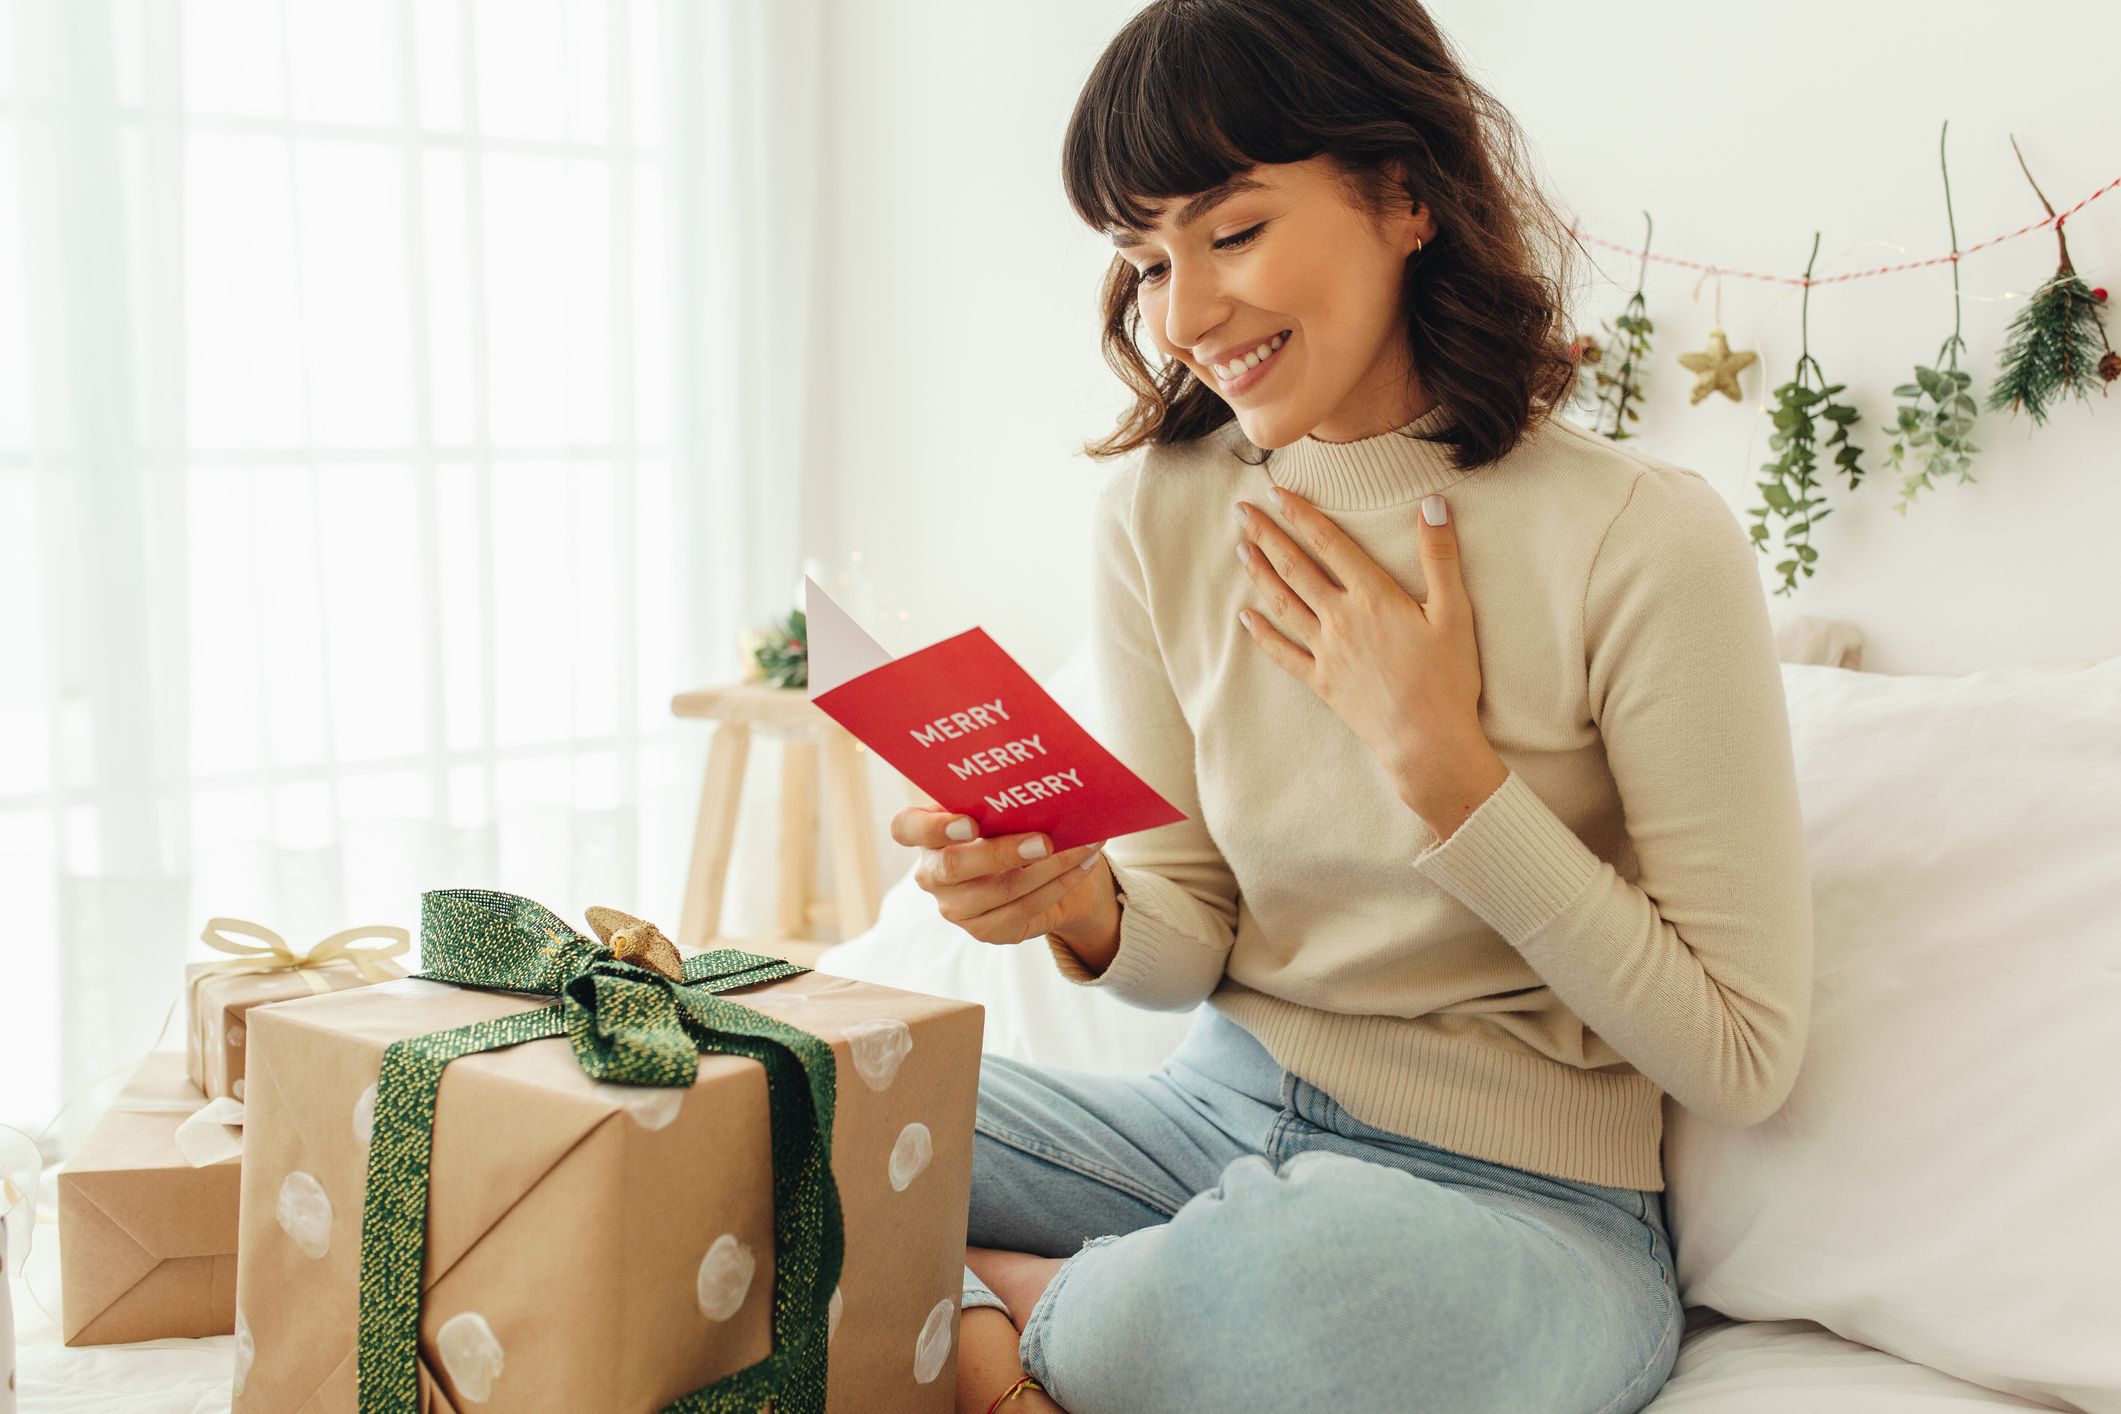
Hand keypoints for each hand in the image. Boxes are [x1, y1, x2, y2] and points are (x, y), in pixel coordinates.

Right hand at [890, 807, 1108, 945]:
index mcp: (925, 833)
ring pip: (1001, 890)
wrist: (1035, 865)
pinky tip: (1083, 865)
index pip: (905, 828)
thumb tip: (1037, 781)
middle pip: (955, 867)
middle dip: (1004, 852)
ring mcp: (955, 907)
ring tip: (1082, 847)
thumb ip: (999, 796)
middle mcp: (932, 873)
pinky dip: (1060, 884)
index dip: (932, 828)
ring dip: (1049, 868)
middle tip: (1046, 840)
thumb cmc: (1009, 823)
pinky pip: (1025, 909)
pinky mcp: (985, 931)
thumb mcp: (997, 805)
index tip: (970, 823)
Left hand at [1231, 484, 1485, 786]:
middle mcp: (1342, 619)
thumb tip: (1432, 503)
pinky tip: (1245, 619)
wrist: (1428, 741)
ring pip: (1284, 604)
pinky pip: (1284, 654)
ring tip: (1240, 550)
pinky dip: (1262, 635)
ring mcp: (1328, 651)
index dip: (1301, 515)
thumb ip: (1440, 556)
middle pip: (1296, 568)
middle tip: (1240, 512)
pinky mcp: (1323, 682)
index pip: (1330, 544)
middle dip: (1266, 536)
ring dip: (1260, 574)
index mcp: (1374, 597)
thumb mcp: (1455, 612)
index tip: (1276, 492)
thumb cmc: (1449, 677)